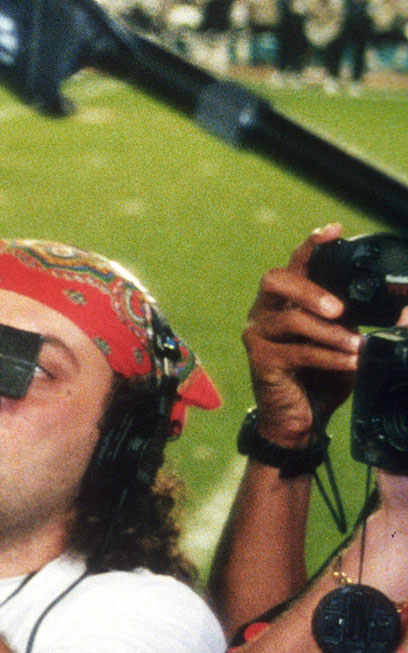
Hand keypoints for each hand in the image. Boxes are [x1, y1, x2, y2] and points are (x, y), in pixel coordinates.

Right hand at [243, 224, 359, 447]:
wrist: (300, 420)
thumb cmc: (321, 376)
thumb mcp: (345, 341)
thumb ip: (357, 321)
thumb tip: (404, 307)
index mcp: (286, 300)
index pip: (296, 263)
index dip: (312, 244)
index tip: (335, 231)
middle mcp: (266, 311)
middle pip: (276, 280)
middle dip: (310, 290)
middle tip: (340, 309)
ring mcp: (259, 335)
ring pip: (288, 319)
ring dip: (329, 333)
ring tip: (357, 346)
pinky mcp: (261, 361)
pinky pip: (296, 352)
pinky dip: (329, 357)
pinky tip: (351, 363)